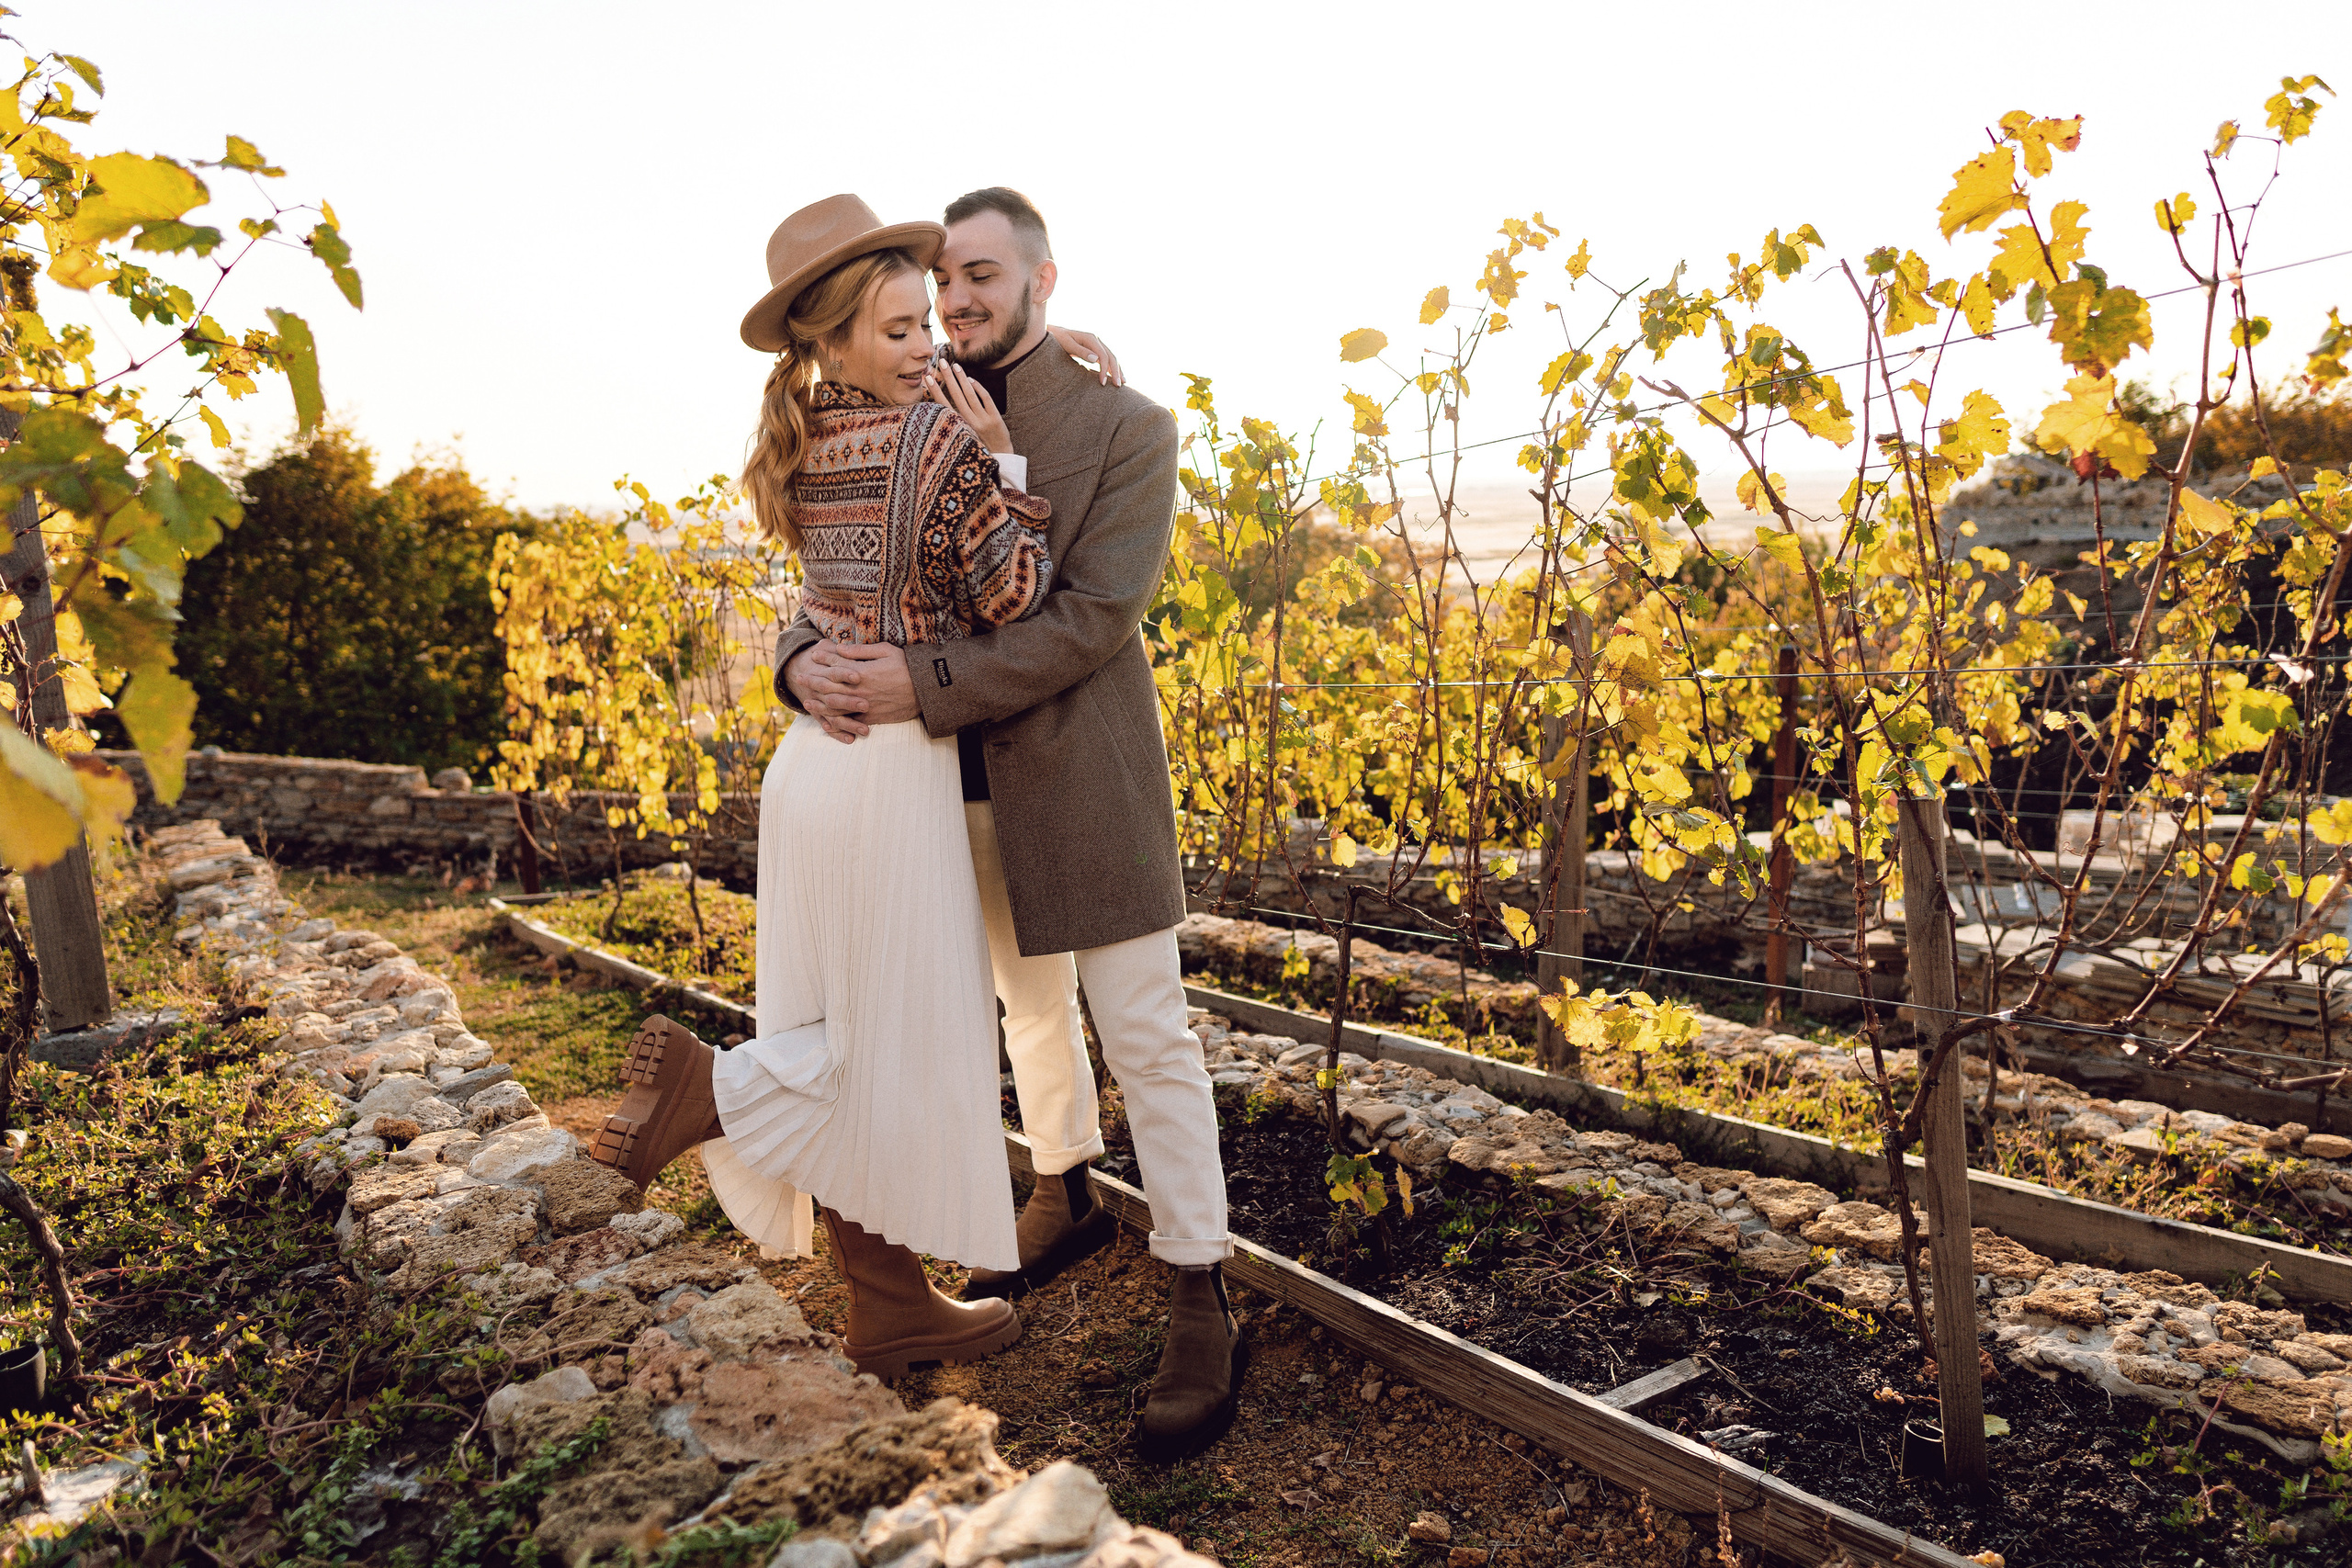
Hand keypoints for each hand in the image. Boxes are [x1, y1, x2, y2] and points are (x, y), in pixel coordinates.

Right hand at [783, 641, 867, 742]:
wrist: (795, 670)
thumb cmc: (819, 656)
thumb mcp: (824, 647)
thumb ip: (834, 649)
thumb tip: (842, 648)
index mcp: (821, 670)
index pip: (833, 672)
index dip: (844, 674)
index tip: (858, 677)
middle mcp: (818, 689)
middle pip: (833, 696)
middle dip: (849, 702)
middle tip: (866, 705)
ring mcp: (818, 703)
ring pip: (832, 715)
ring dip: (848, 724)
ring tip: (866, 730)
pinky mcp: (819, 714)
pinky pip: (827, 725)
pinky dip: (837, 734)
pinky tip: (850, 740)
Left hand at [788, 639, 918, 738]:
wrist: (927, 690)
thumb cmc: (908, 666)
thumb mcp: (886, 651)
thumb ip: (860, 651)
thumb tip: (840, 648)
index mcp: (862, 672)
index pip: (836, 665)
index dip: (822, 660)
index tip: (812, 656)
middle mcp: (860, 690)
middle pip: (830, 686)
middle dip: (813, 681)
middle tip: (799, 678)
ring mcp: (865, 706)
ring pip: (836, 707)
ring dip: (819, 704)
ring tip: (807, 702)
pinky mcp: (872, 718)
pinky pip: (850, 722)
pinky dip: (837, 722)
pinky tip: (827, 722)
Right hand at [924, 360, 1011, 453]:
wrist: (1000, 459)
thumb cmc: (977, 447)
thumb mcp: (963, 437)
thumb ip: (955, 422)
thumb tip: (942, 404)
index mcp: (959, 428)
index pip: (944, 406)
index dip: (935, 390)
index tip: (927, 377)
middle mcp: (970, 423)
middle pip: (956, 395)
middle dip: (948, 377)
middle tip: (941, 361)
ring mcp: (983, 420)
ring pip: (970, 395)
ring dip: (962, 378)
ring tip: (955, 365)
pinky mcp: (995, 419)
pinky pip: (985, 399)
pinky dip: (978, 388)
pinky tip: (971, 379)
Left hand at [1049, 325, 1123, 385]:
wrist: (1053, 333)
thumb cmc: (1057, 340)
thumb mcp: (1067, 345)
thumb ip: (1080, 351)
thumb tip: (1096, 359)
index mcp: (1091, 338)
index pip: (1103, 356)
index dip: (1105, 370)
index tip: (1103, 383)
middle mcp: (1096, 340)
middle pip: (1111, 356)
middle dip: (1115, 371)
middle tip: (1117, 386)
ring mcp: (1097, 344)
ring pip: (1112, 357)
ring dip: (1117, 370)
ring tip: (1122, 383)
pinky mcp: (1095, 348)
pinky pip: (1107, 358)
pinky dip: (1112, 367)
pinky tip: (1116, 375)